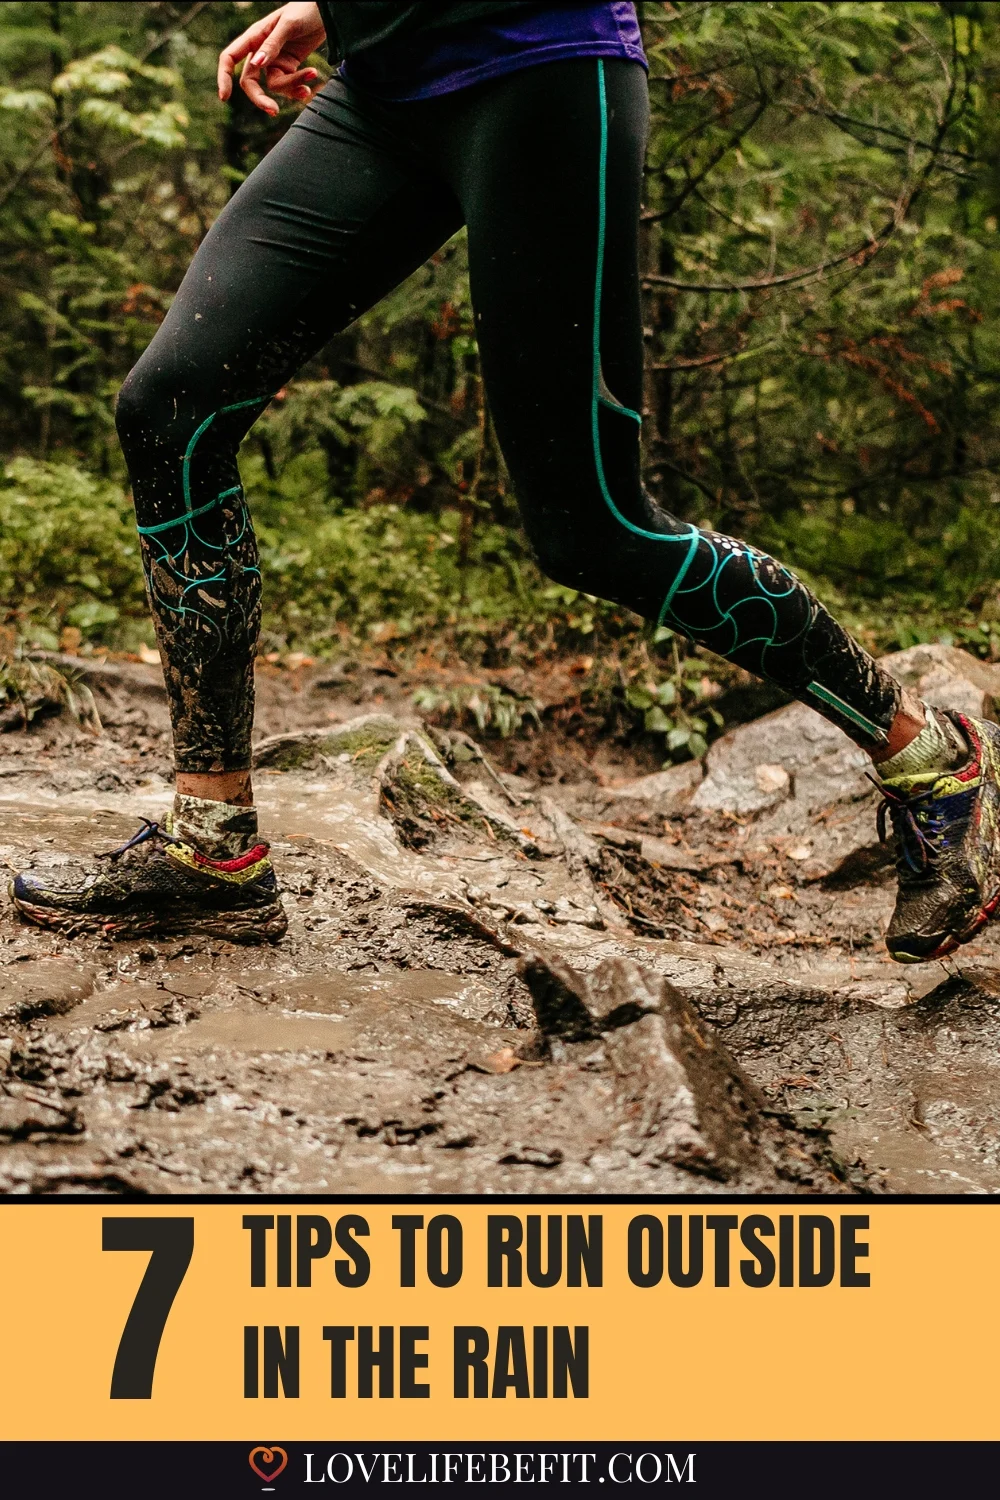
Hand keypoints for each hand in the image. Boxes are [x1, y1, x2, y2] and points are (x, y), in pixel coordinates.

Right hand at [217, 2, 326, 116]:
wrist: (326, 12)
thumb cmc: (304, 10)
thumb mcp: (288, 25)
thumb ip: (272, 45)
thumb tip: (256, 64)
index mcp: (254, 36)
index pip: (230, 58)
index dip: (224, 77)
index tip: (225, 97)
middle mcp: (261, 51)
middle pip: (250, 81)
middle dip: (260, 98)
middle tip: (273, 111)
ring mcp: (275, 61)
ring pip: (275, 85)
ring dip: (293, 85)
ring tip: (313, 73)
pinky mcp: (290, 67)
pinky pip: (289, 85)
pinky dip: (300, 86)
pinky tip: (312, 79)